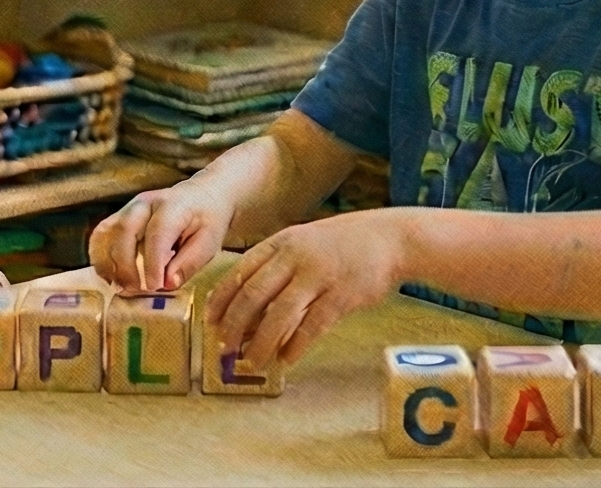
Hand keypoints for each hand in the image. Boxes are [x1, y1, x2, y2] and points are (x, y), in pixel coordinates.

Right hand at [90, 182, 236, 293]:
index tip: (155, 287)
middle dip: (126, 265)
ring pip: (106, 231)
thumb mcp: (208, 242)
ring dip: (108, 262)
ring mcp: (128, 208)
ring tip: (120, 285)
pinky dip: (100, 258)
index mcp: (173, 206)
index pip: (157, 233)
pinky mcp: (119, 217)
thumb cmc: (206, 220)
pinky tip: (110, 276)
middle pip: (125, 230)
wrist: (201, 196)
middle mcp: (146, 203)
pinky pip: (100, 235)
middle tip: (136, 290)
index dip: (152, 263)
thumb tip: (167, 284)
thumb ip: (189, 263)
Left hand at [203, 210, 407, 369]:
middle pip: (253, 295)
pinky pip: (312, 326)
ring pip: (279, 315)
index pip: (240, 272)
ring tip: (251, 362)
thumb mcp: (305, 243)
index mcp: (282, 243)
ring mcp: (319, 276)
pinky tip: (286, 360)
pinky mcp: (341, 295)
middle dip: (234, 325)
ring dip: (261, 343)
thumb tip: (250, 308)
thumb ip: (278, 268)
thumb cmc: (344, 244)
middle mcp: (296, 257)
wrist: (391, 239)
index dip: (222, 299)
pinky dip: (295, 346)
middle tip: (224, 347)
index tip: (210, 320)